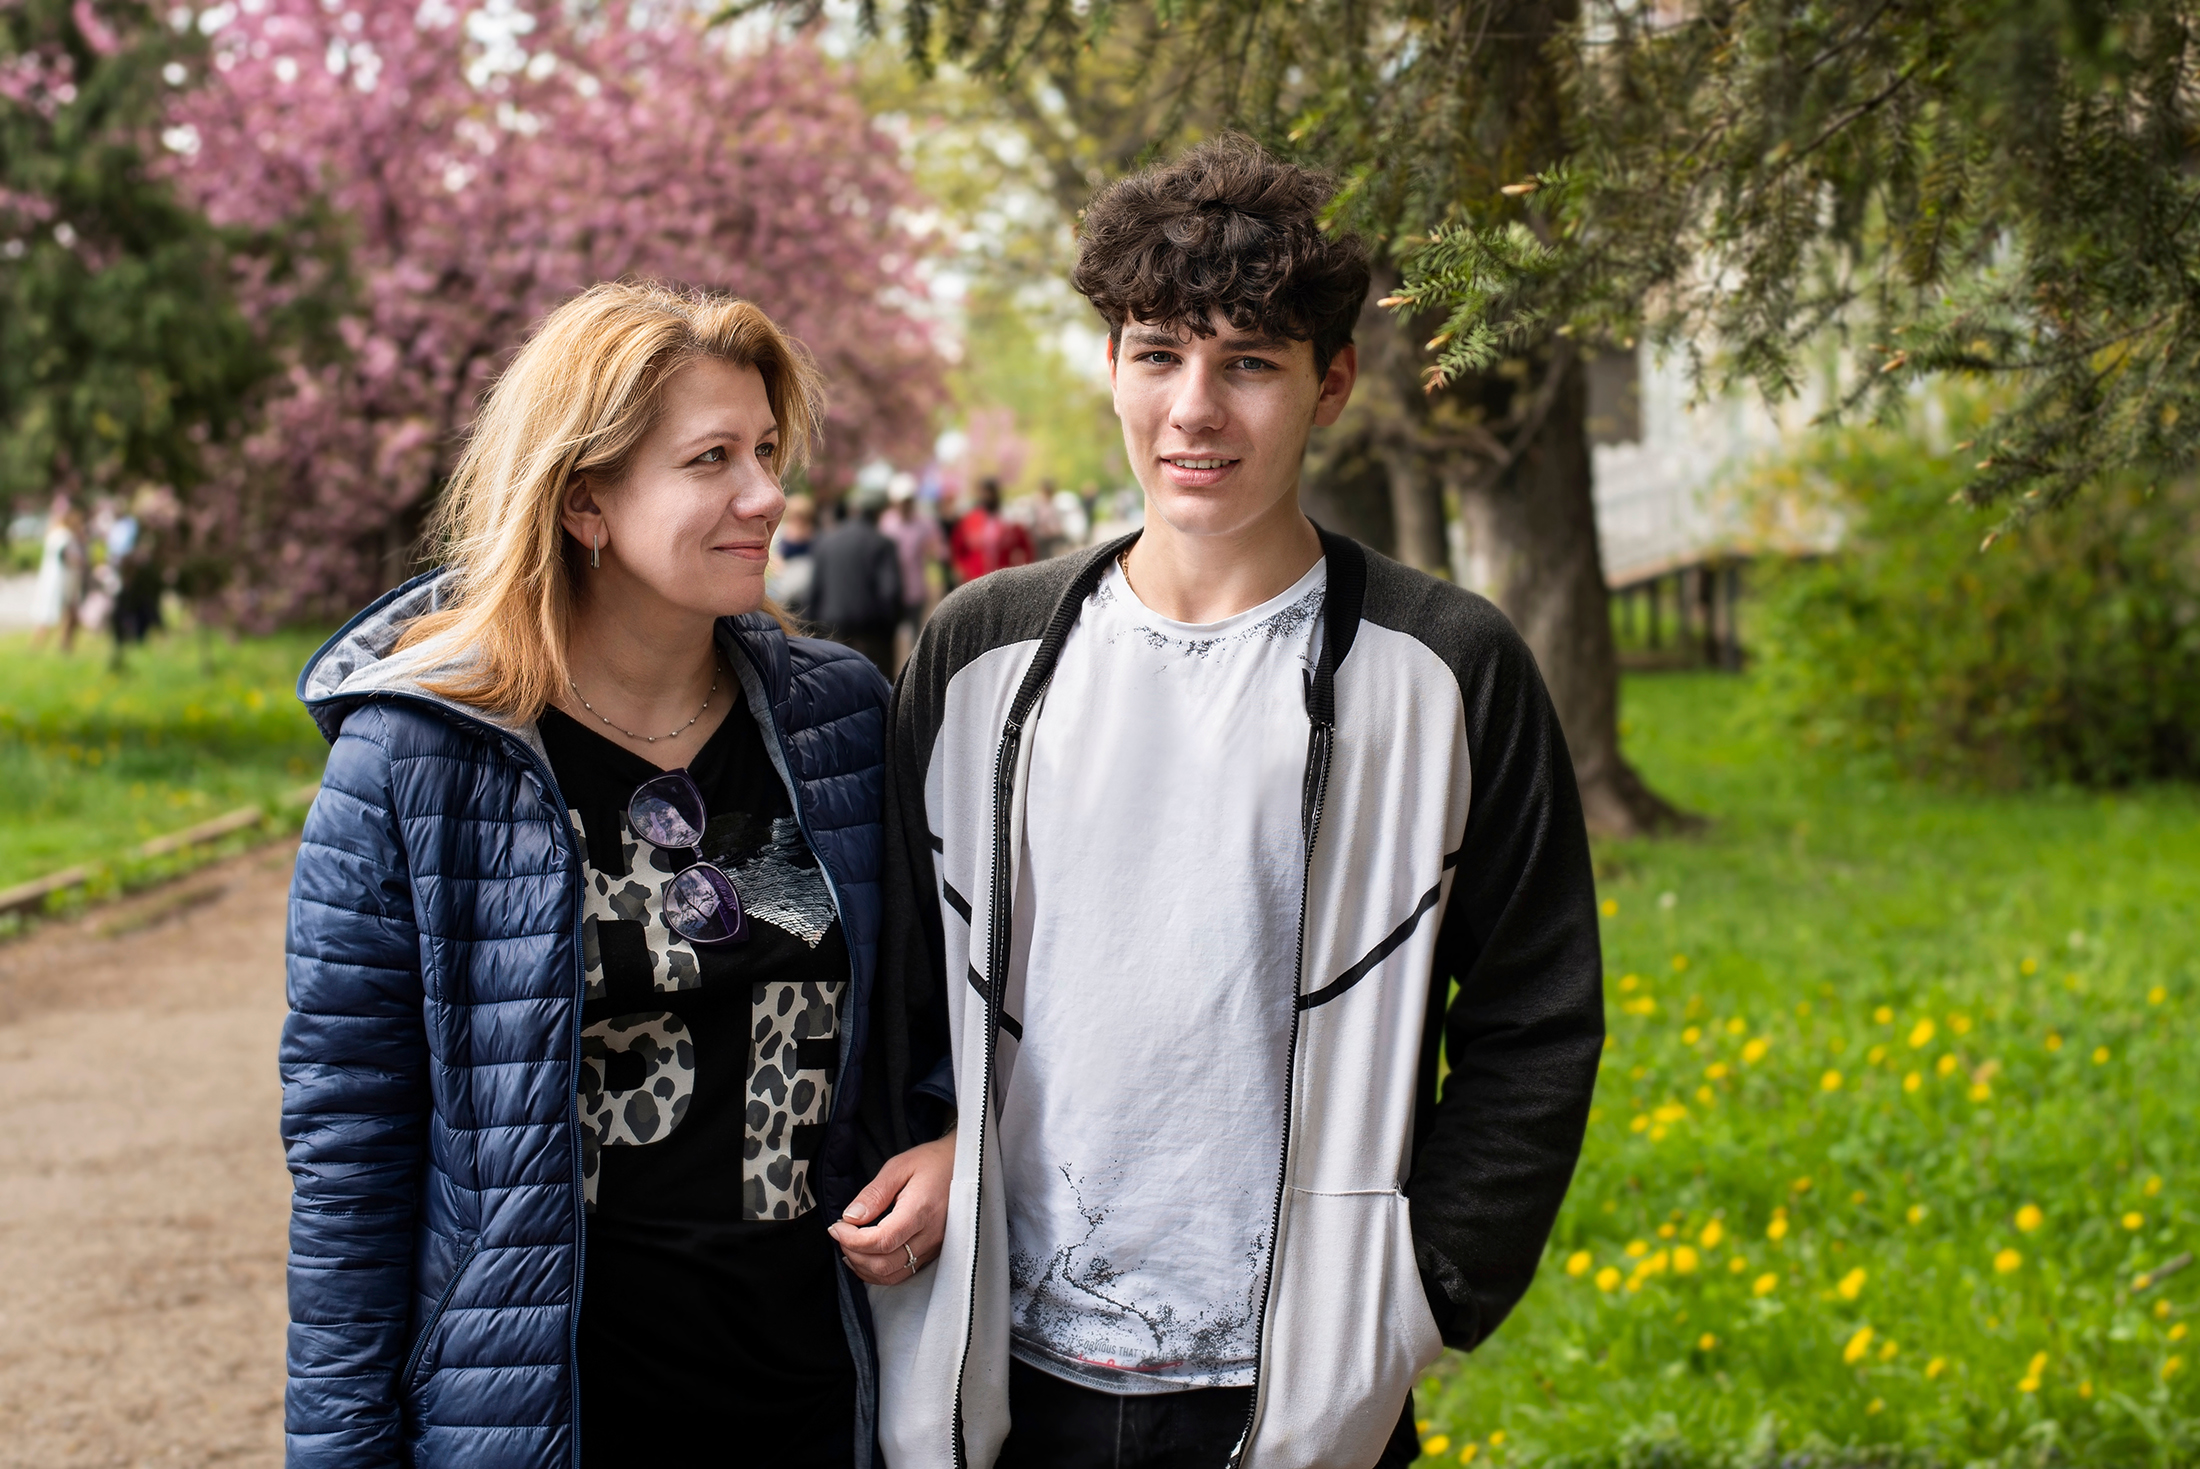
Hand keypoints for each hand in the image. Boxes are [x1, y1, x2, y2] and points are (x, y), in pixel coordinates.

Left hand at [827, 1132, 955, 1285]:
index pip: (882, 1241)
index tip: (836, 1227)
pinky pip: (902, 1273)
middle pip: (884, 1264)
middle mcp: (930, 1235)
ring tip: (849, 1245)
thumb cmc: (933, 1163)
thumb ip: (874, 1193)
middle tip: (840, 1234)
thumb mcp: (899, 1166)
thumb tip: (851, 1218)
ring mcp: (933, 1248)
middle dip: (853, 1253)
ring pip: (891, 1275)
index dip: (852, 1240)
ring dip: (863, 1266)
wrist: (964, 1167)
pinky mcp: (933, 1253)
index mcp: (921, 1210)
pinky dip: (878, 1272)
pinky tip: (866, 1256)